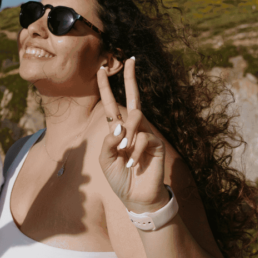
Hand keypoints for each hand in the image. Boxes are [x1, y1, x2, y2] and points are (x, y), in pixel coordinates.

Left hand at [98, 58, 168, 213]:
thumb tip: (117, 127)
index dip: (105, 87)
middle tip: (129, 59)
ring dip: (127, 135)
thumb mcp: (106, 160)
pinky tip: (134, 164)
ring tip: (124, 153)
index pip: (111, 104)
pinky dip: (135, 152)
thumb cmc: (119, 178)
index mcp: (117, 129)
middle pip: (133, 97)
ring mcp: (145, 133)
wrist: (136, 197)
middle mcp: (132, 127)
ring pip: (135, 118)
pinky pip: (143, 138)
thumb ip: (108, 143)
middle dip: (130, 78)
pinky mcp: (156, 142)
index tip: (101, 69)